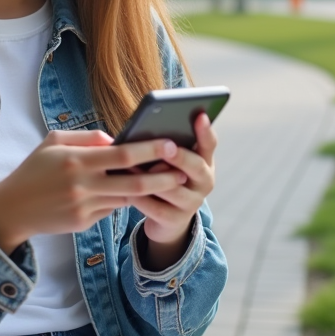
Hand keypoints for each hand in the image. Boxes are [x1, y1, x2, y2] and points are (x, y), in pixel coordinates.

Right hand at [0, 131, 186, 254]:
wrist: (11, 210)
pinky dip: (124, 200)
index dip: (149, 151)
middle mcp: (82, 185)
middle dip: (162, 177)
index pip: (122, 155)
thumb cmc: (34, 170)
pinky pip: (111, 209)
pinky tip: (136, 193)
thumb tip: (116, 140)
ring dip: (148, 191)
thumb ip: (87, 137)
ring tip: (168, 180)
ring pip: (126, 198)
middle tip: (183, 170)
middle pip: (133, 183)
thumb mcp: (54, 142)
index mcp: (76, 160)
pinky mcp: (83, 224)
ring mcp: (84, 207)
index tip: (170, 144)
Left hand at [132, 112, 216, 269]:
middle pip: (195, 166)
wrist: (168, 219)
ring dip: (151, 177)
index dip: (205, 130)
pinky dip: (139, 197)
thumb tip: (148, 127)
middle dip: (179, 156)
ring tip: (131, 166)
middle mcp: (205, 182)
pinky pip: (155, 207)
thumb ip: (167, 148)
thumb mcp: (171, 163)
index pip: (210, 144)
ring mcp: (192, 203)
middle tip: (166, 148)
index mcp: (205, 162)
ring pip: (172, 188)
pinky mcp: (175, 220)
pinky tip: (124, 188)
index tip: (199, 115)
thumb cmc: (165, 179)